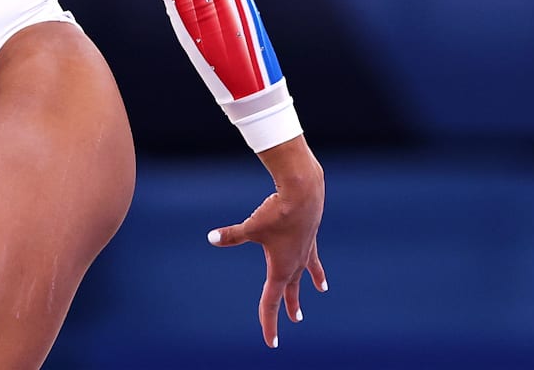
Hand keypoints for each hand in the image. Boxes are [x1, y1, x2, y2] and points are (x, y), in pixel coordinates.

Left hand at [208, 137, 326, 348]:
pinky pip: (313, 260)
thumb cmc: (277, 212)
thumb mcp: (251, 226)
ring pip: (304, 277)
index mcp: (280, 269)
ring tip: (312, 300)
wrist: (304, 191)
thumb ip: (232, 235)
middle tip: (291, 322)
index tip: (271, 342)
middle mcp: (295, 264)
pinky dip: (316, 270)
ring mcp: (305, 252)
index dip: (268, 323)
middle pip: (289, 292)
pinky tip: (322, 280)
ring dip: (305, 289)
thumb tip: (211, 238)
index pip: (271, 302)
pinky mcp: (310, 239)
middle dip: (286, 309)